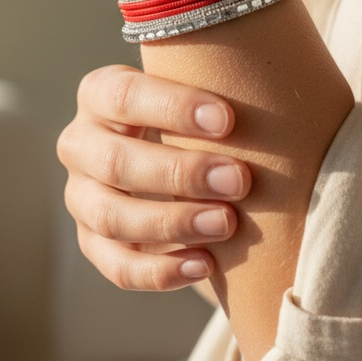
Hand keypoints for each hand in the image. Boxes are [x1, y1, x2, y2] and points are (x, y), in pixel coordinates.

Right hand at [57, 64, 251, 291]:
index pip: (124, 96)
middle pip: (116, 162)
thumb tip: (281, 92)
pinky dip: (159, 270)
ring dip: (173, 224)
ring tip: (227, 224)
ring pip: (112, 217)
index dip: (173, 108)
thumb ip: (217, 90)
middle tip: (240, 181)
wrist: (176, 156)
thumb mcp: (194, 91)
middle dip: (181, 173)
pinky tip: (204, 264)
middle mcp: (80, 143)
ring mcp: (81, 196)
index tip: (228, 120)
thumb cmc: (196, 114)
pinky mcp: (93, 241)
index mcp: (98, 93)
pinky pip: (118, 265)